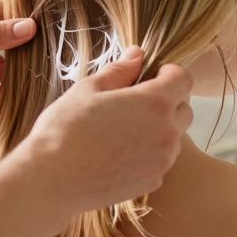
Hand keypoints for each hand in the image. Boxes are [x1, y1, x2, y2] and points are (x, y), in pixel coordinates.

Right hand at [13, 47, 194, 215]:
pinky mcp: (153, 182)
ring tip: (125, 131)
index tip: (150, 76)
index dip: (168, 73)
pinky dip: (150, 154)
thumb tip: (137, 54)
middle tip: (135, 103)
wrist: (52, 181)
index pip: (183, 79)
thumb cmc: (65, 130)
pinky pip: (161, 161)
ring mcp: (162, 161)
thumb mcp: (88, 90)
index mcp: (154, 102)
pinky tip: (120, 154)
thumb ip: (119, 70)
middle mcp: (167, 132)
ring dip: (160, 129)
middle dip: (167, 102)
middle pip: (184, 109)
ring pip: (174, 138)